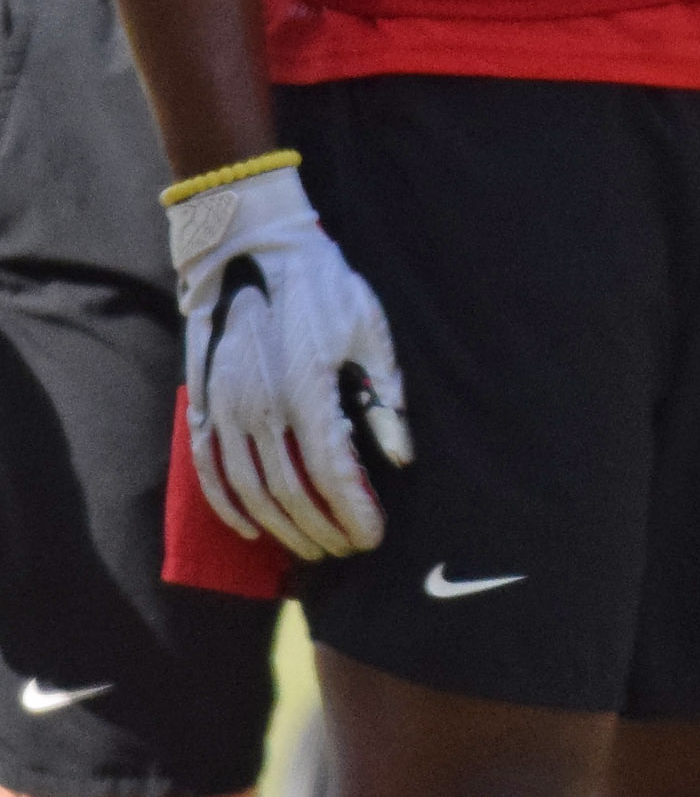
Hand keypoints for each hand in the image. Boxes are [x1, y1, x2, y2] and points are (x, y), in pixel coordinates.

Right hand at [164, 160, 411, 558]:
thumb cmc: (324, 287)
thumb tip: (400, 457)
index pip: (333, 475)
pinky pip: (209, 470)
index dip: (353, 512)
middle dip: (323, 529)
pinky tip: (254, 528)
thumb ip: (384, 399)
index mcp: (309, 392)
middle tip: (349, 548)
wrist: (253, 248)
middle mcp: (261, 409)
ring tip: (313, 546)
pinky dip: (229, 507)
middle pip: (292, 494)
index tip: (373, 536)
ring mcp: (226, 409)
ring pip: (251, 492)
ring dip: (284, 527)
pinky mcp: (202, 405)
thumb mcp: (371, 332)